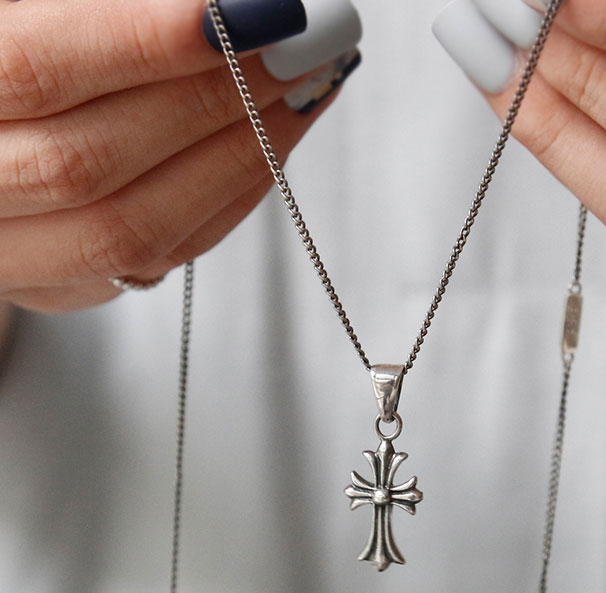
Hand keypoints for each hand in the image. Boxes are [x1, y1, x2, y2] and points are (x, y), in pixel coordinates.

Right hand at [0, 0, 359, 312]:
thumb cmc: (22, 57)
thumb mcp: (37, 17)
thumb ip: (106, 13)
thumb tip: (222, 9)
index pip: (33, 71)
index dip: (141, 40)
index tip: (248, 11)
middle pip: (91, 162)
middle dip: (214, 97)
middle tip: (304, 41)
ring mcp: (13, 255)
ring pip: (135, 227)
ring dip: (239, 152)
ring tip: (308, 84)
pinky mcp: (64, 284)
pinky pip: (165, 256)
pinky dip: (232, 195)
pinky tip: (277, 138)